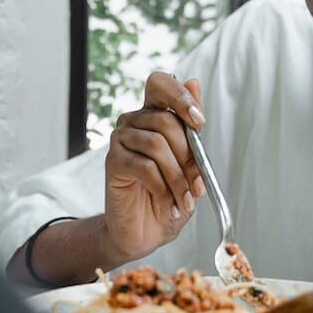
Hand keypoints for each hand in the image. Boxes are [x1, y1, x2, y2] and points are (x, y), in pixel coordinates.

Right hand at [102, 72, 208, 261]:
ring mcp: (121, 139)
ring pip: (157, 145)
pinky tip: (169, 205)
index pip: (160, 84)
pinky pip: (144, 167)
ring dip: (178, 179)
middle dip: (189, 156)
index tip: (199, 123)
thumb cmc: (170, 194)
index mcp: (154, 114)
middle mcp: (134, 121)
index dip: (180, 96)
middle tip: (198, 185)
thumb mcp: (190, 162)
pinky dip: (163, 189)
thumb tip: (193, 82)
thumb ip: (190, 125)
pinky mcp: (113, 162)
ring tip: (186, 201)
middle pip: (166, 121)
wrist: (147, 231)